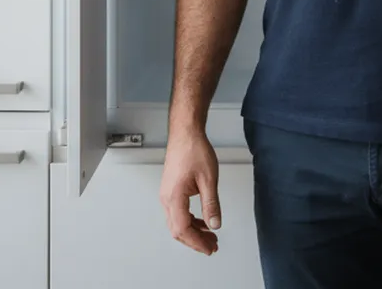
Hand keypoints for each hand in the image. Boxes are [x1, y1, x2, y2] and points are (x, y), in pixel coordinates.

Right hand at [160, 126, 221, 254]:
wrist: (186, 133)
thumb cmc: (194, 150)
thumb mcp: (209, 179)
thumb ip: (211, 204)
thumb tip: (215, 224)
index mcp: (174, 197)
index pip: (183, 229)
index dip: (197, 242)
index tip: (209, 248)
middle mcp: (166, 198)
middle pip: (178, 230)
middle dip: (195, 241)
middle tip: (212, 245)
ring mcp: (167, 194)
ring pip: (177, 223)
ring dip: (193, 232)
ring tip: (210, 236)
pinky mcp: (171, 190)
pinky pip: (178, 213)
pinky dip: (190, 221)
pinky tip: (202, 222)